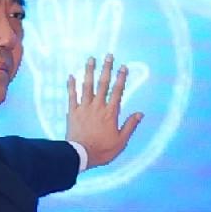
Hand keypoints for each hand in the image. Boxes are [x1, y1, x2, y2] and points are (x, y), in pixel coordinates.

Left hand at [60, 54, 144, 169]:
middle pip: (103, 84)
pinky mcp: (72, 113)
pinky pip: (71, 96)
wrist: (80, 155)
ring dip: (89, 71)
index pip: (117, 91)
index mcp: (110, 113)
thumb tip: (140, 114)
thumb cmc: (102, 150)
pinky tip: (70, 75)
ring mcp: (84, 108)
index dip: (121, 78)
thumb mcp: (121, 141)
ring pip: (87, 86)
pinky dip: (71, 86)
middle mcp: (97, 107)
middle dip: (106, 68)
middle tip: (108, 55)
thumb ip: (130, 126)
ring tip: (91, 59)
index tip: (123, 66)